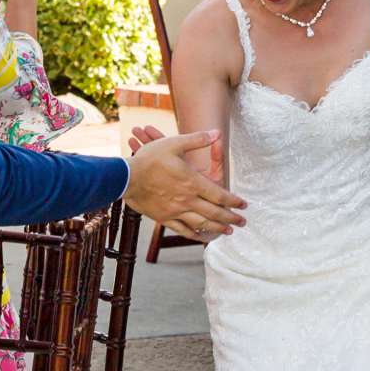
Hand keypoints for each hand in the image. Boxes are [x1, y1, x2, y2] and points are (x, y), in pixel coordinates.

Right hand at [126, 129, 245, 238]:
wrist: (125, 178)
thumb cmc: (150, 159)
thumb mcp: (174, 144)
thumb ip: (197, 140)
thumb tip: (217, 133)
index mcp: (193, 182)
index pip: (220, 195)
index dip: (234, 201)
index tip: (244, 205)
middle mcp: (187, 200)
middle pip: (215, 213)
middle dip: (231, 218)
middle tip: (242, 223)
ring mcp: (176, 211)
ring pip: (201, 224)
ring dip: (217, 229)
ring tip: (227, 232)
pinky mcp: (164, 218)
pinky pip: (183, 230)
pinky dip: (195, 235)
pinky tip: (202, 237)